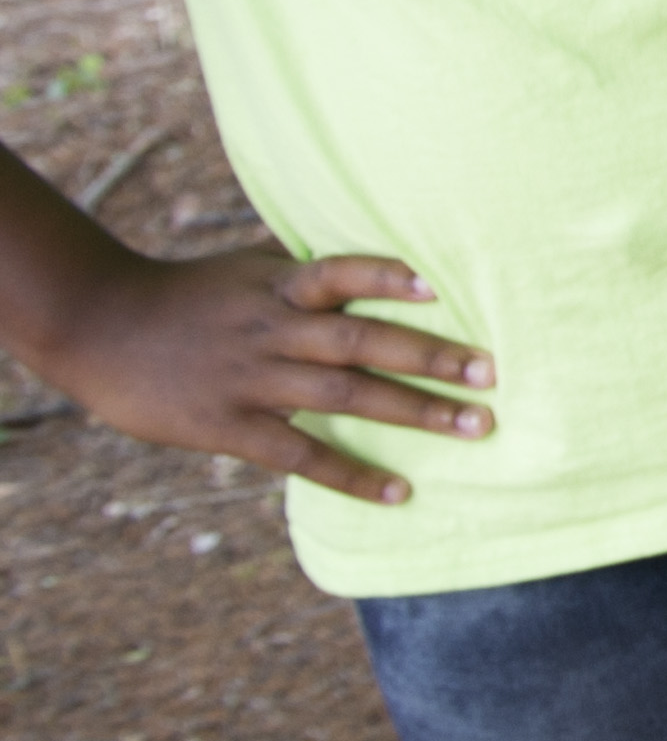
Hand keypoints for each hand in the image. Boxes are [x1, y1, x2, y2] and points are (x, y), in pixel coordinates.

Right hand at [34, 248, 493, 507]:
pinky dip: (352, 473)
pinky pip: (301, 455)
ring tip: (475, 426)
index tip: (441, 286)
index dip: (387, 276)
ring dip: (415, 412)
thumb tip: (373, 251)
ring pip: (345, 396)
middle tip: (493, 374)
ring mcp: (252, 380)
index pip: (341, 273)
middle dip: (431, 357)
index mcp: (278, 287)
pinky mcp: (228, 427)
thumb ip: (305, 269)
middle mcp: (273, 331)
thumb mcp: (247, 268)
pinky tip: (399, 490)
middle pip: (362, 341)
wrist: (99, 328)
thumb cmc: (188, 294)